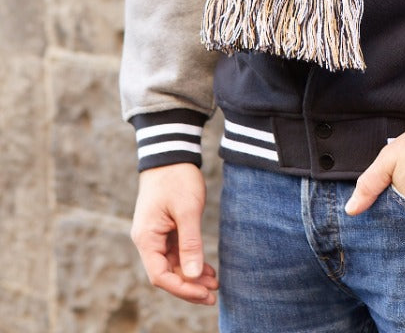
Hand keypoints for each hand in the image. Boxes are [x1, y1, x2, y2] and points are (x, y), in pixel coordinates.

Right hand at [130, 163, 217, 305]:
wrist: (171, 153)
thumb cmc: (177, 178)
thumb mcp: (187, 209)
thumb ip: (190, 242)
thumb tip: (192, 275)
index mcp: (146, 238)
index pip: (160, 276)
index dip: (182, 288)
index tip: (204, 293)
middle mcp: (148, 240)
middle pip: (167, 274)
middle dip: (190, 286)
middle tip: (214, 295)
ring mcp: (156, 235)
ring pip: (173, 265)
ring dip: (192, 276)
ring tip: (215, 284)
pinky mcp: (165, 229)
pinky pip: (177, 253)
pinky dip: (191, 261)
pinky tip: (207, 269)